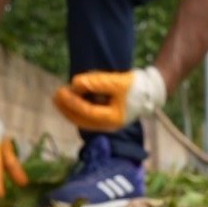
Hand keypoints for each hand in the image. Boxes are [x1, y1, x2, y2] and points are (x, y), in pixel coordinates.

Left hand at [52, 66, 166, 131]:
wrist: (151, 90)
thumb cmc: (136, 86)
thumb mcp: (117, 81)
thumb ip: (96, 83)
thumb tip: (75, 84)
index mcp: (113, 118)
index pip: (87, 112)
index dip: (73, 102)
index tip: (62, 91)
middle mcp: (109, 125)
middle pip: (82, 120)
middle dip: (67, 108)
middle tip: (56, 95)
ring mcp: (107, 122)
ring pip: (83, 119)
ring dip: (70, 109)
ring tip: (59, 98)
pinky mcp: (106, 117)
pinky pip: (87, 116)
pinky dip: (78, 108)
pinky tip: (71, 100)